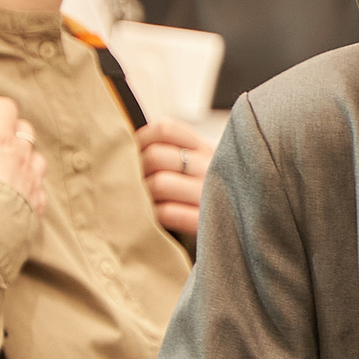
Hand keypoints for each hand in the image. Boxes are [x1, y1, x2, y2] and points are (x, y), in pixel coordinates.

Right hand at [0, 97, 46, 215]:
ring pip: (33, 159)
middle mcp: (23, 158)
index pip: (1, 106)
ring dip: (14, 161)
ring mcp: (33, 183)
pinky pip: (36, 189)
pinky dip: (21, 188)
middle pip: (22, 129)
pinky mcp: (37, 207)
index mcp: (0, 140)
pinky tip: (2, 199)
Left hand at [135, 116, 211, 235]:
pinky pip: (167, 213)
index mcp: (205, 148)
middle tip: (131, 181)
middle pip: (155, 156)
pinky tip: (154, 216)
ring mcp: (210, 194)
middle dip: (136, 169)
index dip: (140, 139)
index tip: (132, 152)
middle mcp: (210, 167)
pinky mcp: (205, 222)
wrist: (234, 228)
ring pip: (159, 183)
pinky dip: (154, 214)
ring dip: (142, 193)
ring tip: (141, 200)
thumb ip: (169, 151)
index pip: (165, 130)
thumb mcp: (195, 165)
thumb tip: (124, 143)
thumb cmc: (199, 193)